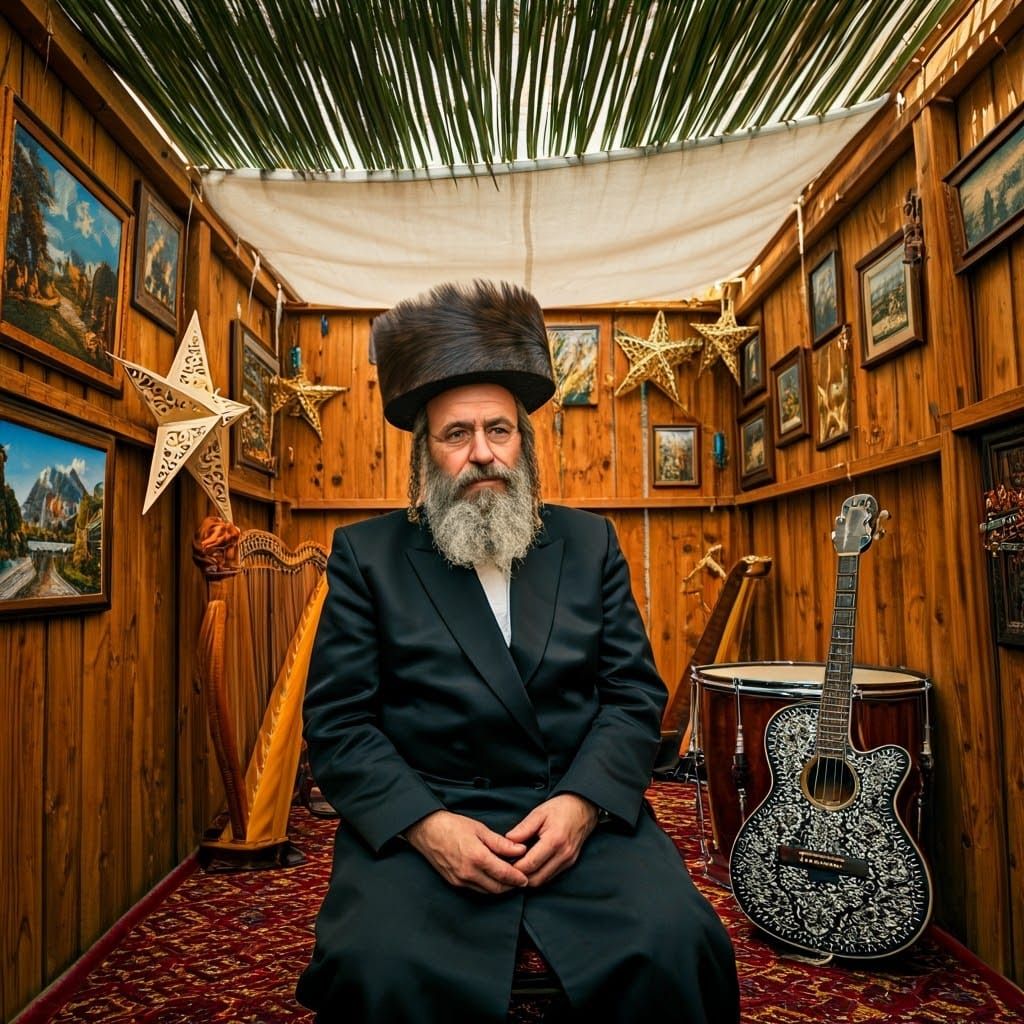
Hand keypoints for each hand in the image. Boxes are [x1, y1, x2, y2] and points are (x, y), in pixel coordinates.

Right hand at [404, 810, 529, 893]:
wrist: (427, 830)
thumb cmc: (453, 826)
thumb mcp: (480, 829)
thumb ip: (501, 843)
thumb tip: (520, 849)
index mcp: (477, 858)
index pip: (504, 874)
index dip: (518, 878)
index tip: (526, 877)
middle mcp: (469, 873)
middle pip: (497, 888)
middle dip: (511, 886)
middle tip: (520, 879)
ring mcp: (460, 880)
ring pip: (487, 891)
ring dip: (499, 887)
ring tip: (508, 878)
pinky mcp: (454, 883)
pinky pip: (476, 889)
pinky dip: (487, 886)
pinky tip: (492, 877)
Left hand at [505, 794, 599, 887]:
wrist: (584, 807)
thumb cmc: (561, 808)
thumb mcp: (539, 813)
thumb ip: (523, 829)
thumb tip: (507, 841)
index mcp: (554, 841)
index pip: (530, 864)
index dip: (513, 868)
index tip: (502, 863)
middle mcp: (563, 855)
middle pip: (536, 879)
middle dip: (519, 877)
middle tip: (506, 868)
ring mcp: (568, 861)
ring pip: (543, 881)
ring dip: (528, 878)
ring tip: (515, 868)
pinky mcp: (569, 863)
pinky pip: (550, 876)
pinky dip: (537, 874)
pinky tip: (529, 866)